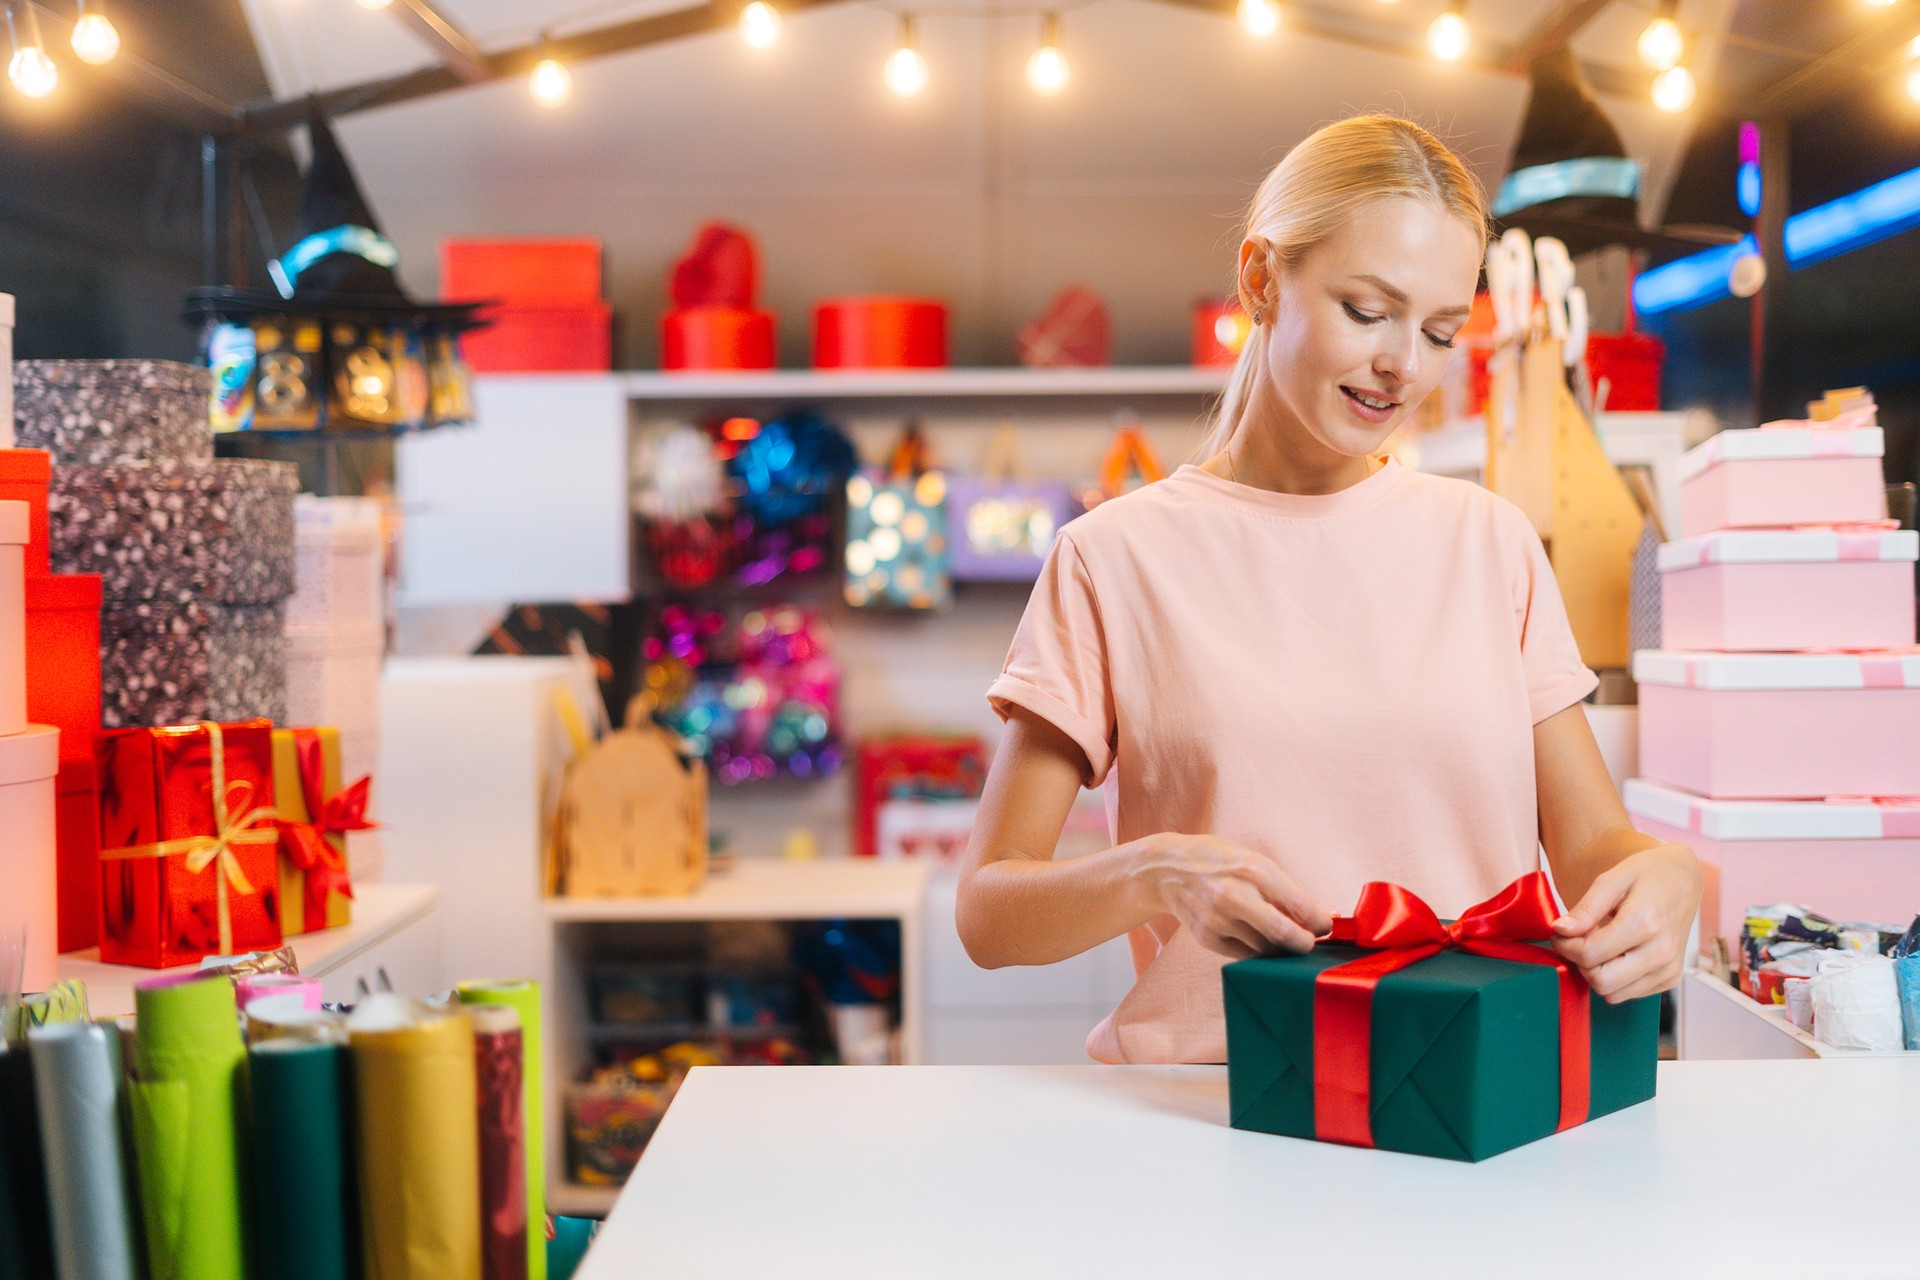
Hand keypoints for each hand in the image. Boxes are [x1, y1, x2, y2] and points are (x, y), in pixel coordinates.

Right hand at [1140, 833, 1332, 960]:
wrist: (1165, 870)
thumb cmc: (1217, 861)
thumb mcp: (1252, 861)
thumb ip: (1284, 890)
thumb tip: (1323, 915)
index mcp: (1254, 870)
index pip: (1301, 907)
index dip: (1321, 923)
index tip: (1325, 926)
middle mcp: (1236, 895)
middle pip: (1285, 935)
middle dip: (1305, 944)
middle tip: (1309, 942)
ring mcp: (1219, 919)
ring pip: (1266, 950)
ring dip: (1281, 948)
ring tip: (1282, 937)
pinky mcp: (1207, 938)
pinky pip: (1245, 955)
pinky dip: (1258, 950)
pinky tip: (1256, 937)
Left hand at [1550, 843, 1701, 1002]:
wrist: (1684, 880)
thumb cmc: (1646, 875)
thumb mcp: (1611, 881)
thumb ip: (1585, 909)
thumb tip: (1560, 930)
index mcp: (1644, 923)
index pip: (1590, 955)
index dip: (1566, 946)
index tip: (1562, 932)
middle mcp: (1661, 952)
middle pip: (1601, 981)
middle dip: (1580, 963)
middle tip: (1579, 940)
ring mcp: (1668, 969)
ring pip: (1613, 993)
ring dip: (1598, 972)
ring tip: (1602, 943)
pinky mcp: (1671, 979)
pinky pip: (1628, 993)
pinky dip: (1615, 978)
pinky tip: (1619, 953)